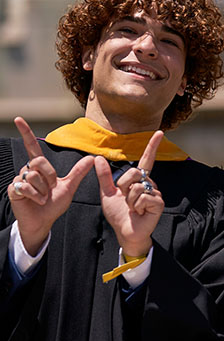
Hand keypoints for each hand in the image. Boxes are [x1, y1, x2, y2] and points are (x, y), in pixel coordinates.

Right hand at [7, 117, 93, 255]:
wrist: (44, 221)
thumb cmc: (54, 204)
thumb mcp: (69, 187)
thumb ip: (79, 172)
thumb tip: (93, 158)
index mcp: (40, 168)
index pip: (33, 147)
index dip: (26, 133)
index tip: (18, 119)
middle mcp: (28, 170)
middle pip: (39, 162)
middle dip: (49, 177)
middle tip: (51, 188)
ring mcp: (19, 180)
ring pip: (34, 176)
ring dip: (43, 190)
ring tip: (43, 197)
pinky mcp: (13, 190)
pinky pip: (26, 187)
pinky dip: (36, 196)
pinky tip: (36, 201)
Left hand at [94, 131, 164, 256]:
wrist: (124, 232)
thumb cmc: (118, 214)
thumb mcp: (107, 193)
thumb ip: (104, 176)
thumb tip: (97, 158)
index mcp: (139, 180)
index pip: (146, 160)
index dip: (152, 146)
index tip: (159, 133)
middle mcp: (149, 184)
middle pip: (135, 173)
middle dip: (123, 186)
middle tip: (125, 199)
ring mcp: (156, 193)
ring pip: (137, 186)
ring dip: (129, 199)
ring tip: (132, 208)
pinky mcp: (158, 203)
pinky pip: (143, 197)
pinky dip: (136, 205)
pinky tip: (139, 212)